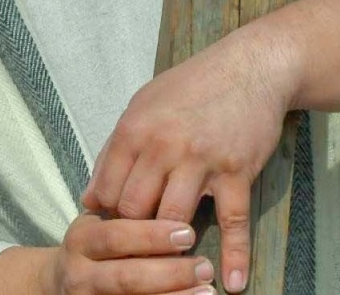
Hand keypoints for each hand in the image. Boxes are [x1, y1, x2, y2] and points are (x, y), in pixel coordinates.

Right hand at [52, 213, 213, 294]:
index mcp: (81, 241)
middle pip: (126, 277)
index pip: (116, 237)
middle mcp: (80, 275)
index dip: (152, 236)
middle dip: (170, 273)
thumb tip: (176, 202)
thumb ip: (126, 216)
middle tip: (205, 267)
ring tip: (207, 292)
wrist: (60, 282)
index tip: (188, 233)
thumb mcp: (99, 224)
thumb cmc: (94, 245)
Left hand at [83, 25, 289, 293]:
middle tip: (141, 248)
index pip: (107, 191)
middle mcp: (163, 147)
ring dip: (171, 245)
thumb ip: (114, 151)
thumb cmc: (191, 87)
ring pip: (173, 220)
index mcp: (135, 130)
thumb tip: (90, 197)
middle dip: (134, 234)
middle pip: (135, 211)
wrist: (250, 67)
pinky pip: (232, 221)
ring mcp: (201, 161)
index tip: (115, 230)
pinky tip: (232, 283)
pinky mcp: (237, 171)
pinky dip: (234, 256)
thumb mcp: (142, 106)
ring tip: (171, 263)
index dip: (107, 216)